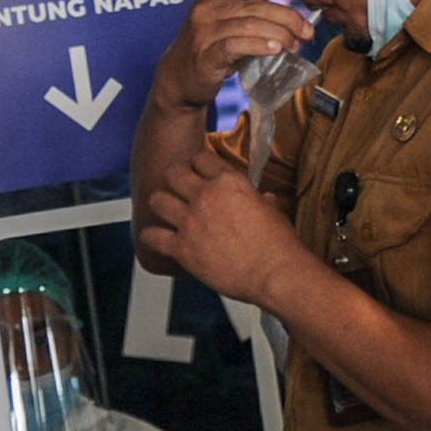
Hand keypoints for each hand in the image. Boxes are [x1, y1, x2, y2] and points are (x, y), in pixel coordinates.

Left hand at [135, 140, 308, 308]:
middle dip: (175, 178)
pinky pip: (151, 236)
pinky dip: (151, 237)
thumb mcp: (272, 210)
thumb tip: (264, 199)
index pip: (200, 158)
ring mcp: (190, 222)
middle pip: (173, 172)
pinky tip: (156, 238)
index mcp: (229, 182)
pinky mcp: (182, 248)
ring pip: (156, 199)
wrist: (274, 273)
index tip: (198, 170)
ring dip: (161, 204)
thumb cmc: (279, 244)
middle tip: (179, 188)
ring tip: (166, 210)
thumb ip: (259, 201)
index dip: (198, 164)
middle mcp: (205, 196)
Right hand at [158, 0, 315, 114]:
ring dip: (279, 34)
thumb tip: (296, 23)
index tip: (276, 8)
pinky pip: (235, 46)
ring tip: (295, 44)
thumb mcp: (226, 24)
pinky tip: (275, 50)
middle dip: (287, 18)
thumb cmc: (211, 48)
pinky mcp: (205, 57)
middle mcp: (205, 10)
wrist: (179, 78)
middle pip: (254, 6)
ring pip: (249, 25)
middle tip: (306, 32)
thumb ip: (252, 17)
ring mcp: (203, 33)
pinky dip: (259, 46)